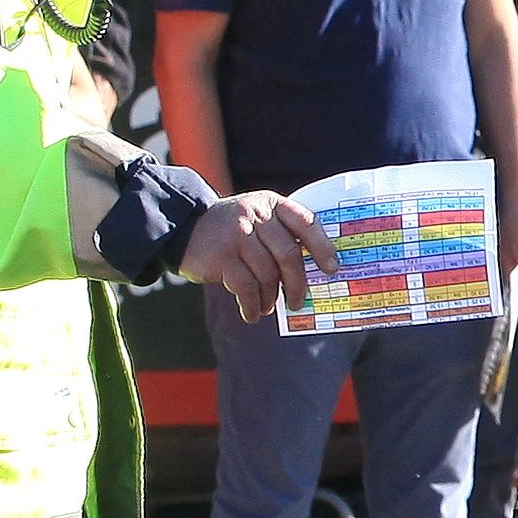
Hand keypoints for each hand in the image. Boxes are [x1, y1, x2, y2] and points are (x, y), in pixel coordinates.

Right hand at [186, 191, 327, 320]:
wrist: (185, 228)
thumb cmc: (234, 230)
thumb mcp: (259, 218)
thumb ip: (283, 235)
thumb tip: (314, 273)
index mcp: (272, 204)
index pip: (306, 223)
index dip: (322, 247)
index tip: (331, 269)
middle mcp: (256, 215)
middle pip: (289, 254)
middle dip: (297, 284)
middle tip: (298, 301)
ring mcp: (237, 234)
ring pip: (267, 274)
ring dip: (271, 297)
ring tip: (269, 306)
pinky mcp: (221, 256)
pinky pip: (246, 287)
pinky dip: (252, 305)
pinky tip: (253, 313)